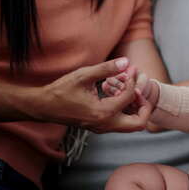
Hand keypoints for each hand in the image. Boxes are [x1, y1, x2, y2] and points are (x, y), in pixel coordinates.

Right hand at [34, 58, 150, 132]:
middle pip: (139, 123)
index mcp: (103, 113)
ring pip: (131, 125)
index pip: (130, 97)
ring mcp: (103, 128)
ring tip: (129, 90)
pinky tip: (118, 93)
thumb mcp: (84, 75)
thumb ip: (107, 68)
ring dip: (136, 108)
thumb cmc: (61, 90)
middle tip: (139, 90)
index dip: (133, 81)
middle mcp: (105, 124)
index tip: (130, 70)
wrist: (44, 107)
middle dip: (144, 105)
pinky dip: (126, 110)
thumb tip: (127, 62)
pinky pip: (121, 123)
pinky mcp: (100, 126)